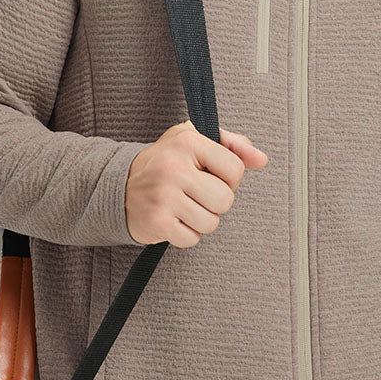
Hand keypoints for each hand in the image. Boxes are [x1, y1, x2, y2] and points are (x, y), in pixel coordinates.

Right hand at [124, 119, 267, 248]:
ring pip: (211, 222)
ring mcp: (163, 196)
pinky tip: (172, 218)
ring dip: (201, 219)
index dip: (228, 177)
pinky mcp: (157, 222)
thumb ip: (233, 145)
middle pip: (226, 200)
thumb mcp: (196, 140)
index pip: (235, 169)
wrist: (119, 186)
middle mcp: (174, 167)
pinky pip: (193, 239)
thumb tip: (261, 159)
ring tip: (183, 206)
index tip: (210, 175)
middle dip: (215, 202)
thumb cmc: (167, 162)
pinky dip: (185, 233)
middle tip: (195, 193)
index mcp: (188, 141)